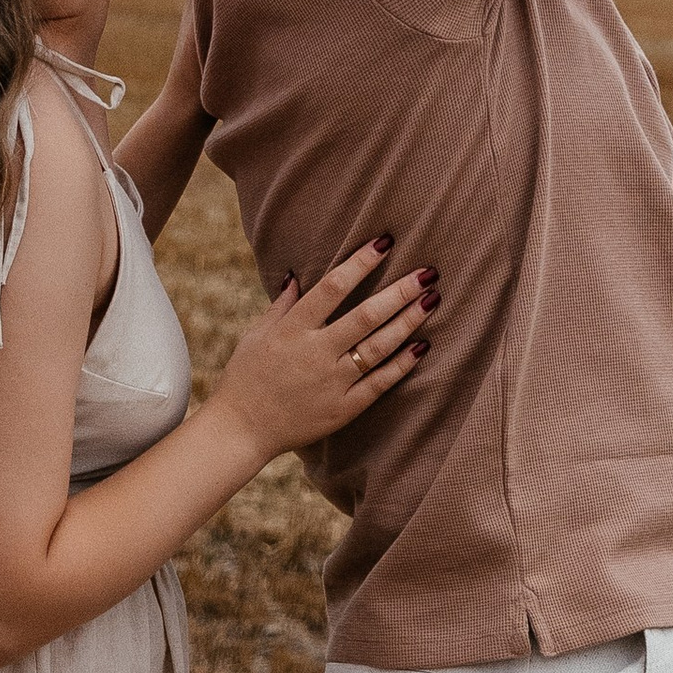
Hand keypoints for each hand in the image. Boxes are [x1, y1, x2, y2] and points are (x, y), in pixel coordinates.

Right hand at [210, 243, 434, 465]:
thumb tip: (297, 275)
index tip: (384, 242)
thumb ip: (281, 305)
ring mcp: (332, 383)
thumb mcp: (256, 335)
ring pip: (378, 347)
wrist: (242, 429)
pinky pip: (379, 383)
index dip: (360, 263)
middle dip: (399, 292)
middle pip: (365, 316)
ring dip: (408, 322)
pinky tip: (422, 346)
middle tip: (427, 273)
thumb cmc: (245, 377)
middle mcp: (315, 353)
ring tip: (431, 300)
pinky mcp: (343, 409)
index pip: (332, 288)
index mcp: (292, 330)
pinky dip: (402, 365)